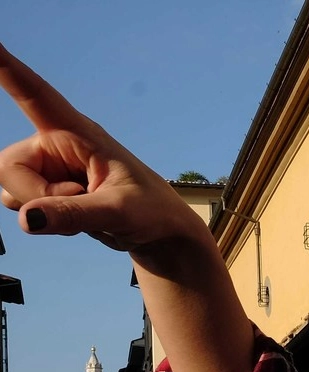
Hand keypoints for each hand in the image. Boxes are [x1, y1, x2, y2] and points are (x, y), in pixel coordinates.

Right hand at [0, 42, 209, 252]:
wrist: (161, 235)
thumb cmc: (152, 211)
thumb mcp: (120, 211)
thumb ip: (75, 213)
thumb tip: (27, 219)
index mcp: (79, 132)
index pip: (34, 94)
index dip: (5, 66)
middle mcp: (57, 145)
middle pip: (8, 165)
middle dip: (35, 194)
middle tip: (81, 201)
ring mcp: (49, 169)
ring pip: (12, 190)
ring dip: (43, 209)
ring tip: (88, 210)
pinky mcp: (47, 193)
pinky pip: (23, 207)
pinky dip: (44, 220)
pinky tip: (78, 221)